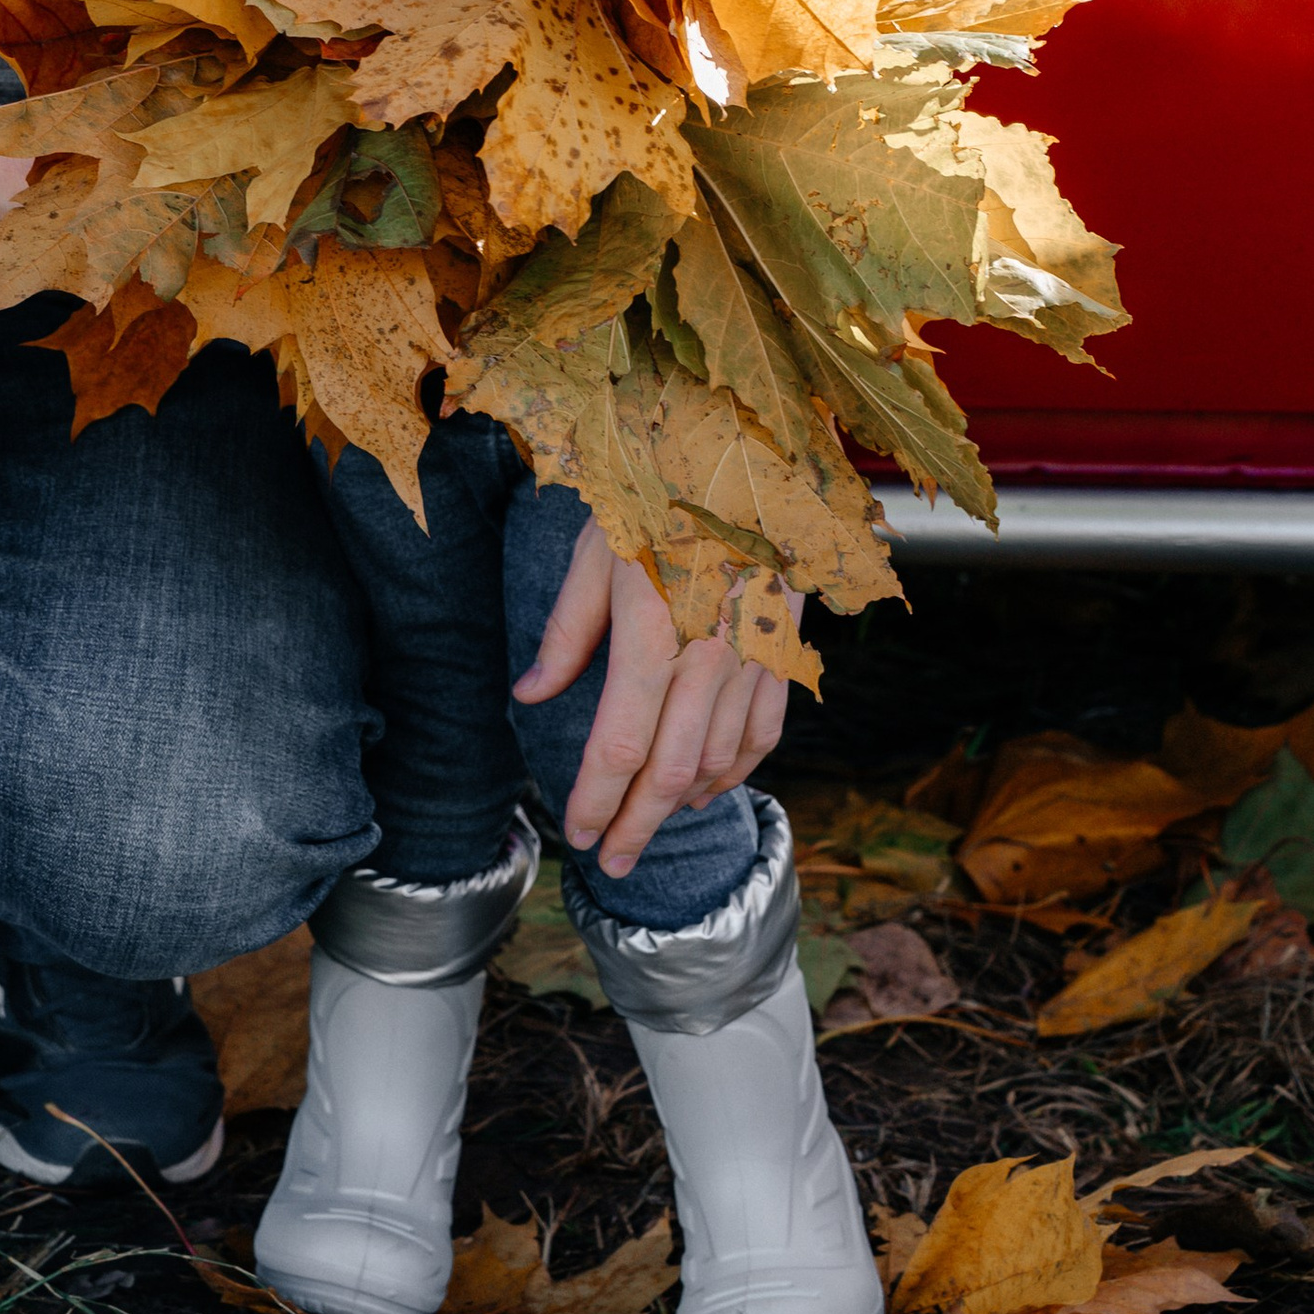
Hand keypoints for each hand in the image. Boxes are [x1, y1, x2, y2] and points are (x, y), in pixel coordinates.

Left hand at [514, 517, 789, 880]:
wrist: (755, 452)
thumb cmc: (662, 490)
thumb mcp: (599, 549)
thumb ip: (566, 631)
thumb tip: (529, 694)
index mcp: (654, 630)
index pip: (621, 744)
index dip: (596, 798)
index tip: (575, 830)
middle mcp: (711, 656)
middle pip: (671, 772)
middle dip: (636, 825)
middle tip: (609, 861)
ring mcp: (755, 657)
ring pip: (720, 761)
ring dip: (680, 804)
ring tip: (645, 823)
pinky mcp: (784, 650)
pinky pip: (763, 731)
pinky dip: (735, 771)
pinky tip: (705, 787)